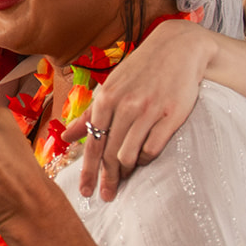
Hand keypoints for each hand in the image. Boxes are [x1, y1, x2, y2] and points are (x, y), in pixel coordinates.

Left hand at [60, 20, 209, 200]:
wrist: (178, 48)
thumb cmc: (141, 69)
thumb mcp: (112, 86)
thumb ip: (89, 114)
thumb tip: (66, 137)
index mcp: (106, 98)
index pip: (92, 142)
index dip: (87, 171)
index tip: (85, 191)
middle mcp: (124, 105)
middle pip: (110, 154)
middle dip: (107, 179)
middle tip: (107, 196)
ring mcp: (147, 111)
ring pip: (130, 154)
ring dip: (126, 170)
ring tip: (126, 177)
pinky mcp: (170, 116)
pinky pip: (153, 149)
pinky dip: (146, 158)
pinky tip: (144, 159)